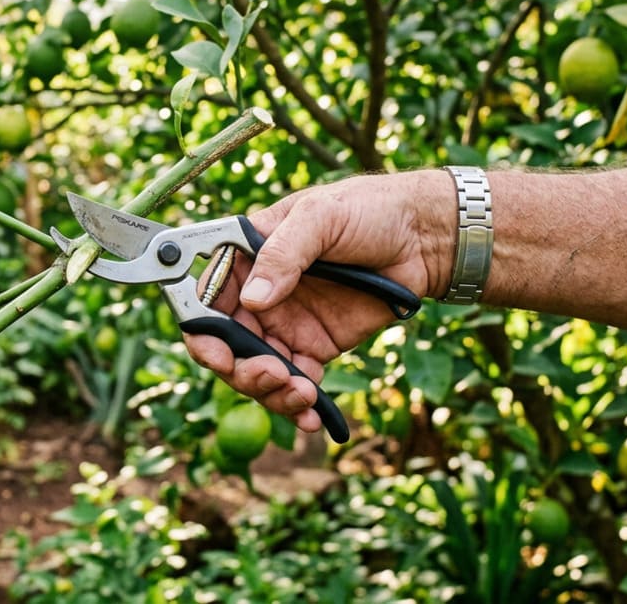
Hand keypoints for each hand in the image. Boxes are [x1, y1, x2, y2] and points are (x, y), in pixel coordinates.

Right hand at [184, 170, 452, 431]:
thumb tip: (255, 298)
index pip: (206, 296)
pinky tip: (312, 417)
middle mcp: (258, 295)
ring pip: (256, 371)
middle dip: (240, 369)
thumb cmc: (368, 210)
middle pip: (225, 345)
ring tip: (301, 394)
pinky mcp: (314, 348)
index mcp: (246, 257)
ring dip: (269, 391)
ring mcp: (284, 324)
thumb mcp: (321, 217)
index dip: (202, 329)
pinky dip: (297, 406)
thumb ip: (284, 253)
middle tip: (271, 375)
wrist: (424, 237)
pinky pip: (295, 383)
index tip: (218, 353)